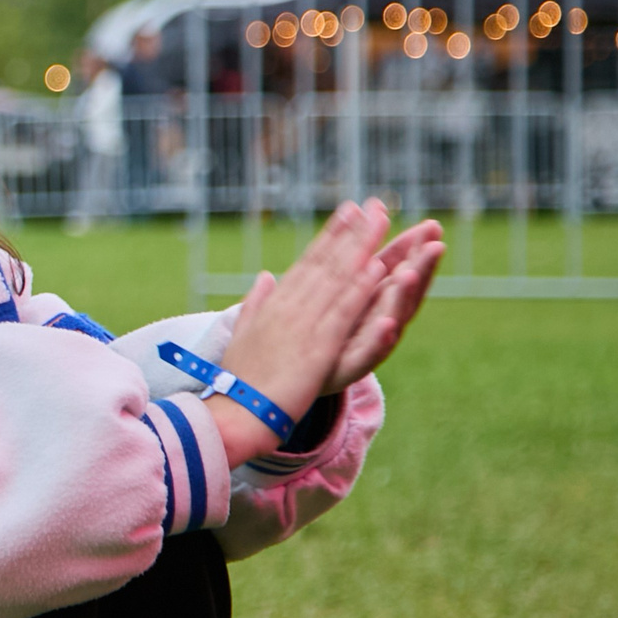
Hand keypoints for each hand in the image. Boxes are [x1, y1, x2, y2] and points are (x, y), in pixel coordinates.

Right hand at [209, 199, 393, 467]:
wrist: (234, 412)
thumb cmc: (238, 378)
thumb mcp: (245, 332)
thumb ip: (256, 301)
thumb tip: (264, 276)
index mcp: (275, 304)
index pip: (307, 262)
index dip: (330, 235)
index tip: (348, 211)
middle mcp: (289, 307)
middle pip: (326, 263)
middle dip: (351, 233)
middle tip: (375, 205)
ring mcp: (303, 325)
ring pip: (337, 280)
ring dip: (361, 249)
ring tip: (382, 223)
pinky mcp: (317, 347)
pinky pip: (343, 312)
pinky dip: (360, 289)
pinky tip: (377, 268)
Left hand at [321, 219, 444, 393]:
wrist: (294, 379)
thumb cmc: (318, 332)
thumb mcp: (330, 291)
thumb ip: (345, 260)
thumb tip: (353, 213)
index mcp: (370, 298)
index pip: (396, 268)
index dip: (413, 248)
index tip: (432, 226)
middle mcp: (377, 319)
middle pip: (404, 290)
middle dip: (421, 267)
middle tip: (436, 245)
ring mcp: (368, 343)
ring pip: (392, 317)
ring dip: (403, 297)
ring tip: (410, 274)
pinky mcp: (352, 367)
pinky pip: (369, 353)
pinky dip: (379, 340)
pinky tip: (388, 325)